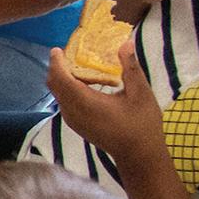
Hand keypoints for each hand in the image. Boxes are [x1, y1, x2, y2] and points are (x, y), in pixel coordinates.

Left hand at [46, 42, 168, 163]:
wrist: (138, 155)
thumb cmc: (142, 124)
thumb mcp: (141, 93)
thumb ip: (131, 67)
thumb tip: (125, 43)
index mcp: (86, 102)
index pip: (62, 78)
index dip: (57, 63)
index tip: (57, 50)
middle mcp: (73, 112)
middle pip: (55, 85)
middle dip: (58, 68)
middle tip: (69, 54)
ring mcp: (73, 120)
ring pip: (58, 94)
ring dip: (63, 79)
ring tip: (77, 65)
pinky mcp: (76, 125)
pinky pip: (64, 102)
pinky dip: (68, 89)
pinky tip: (84, 84)